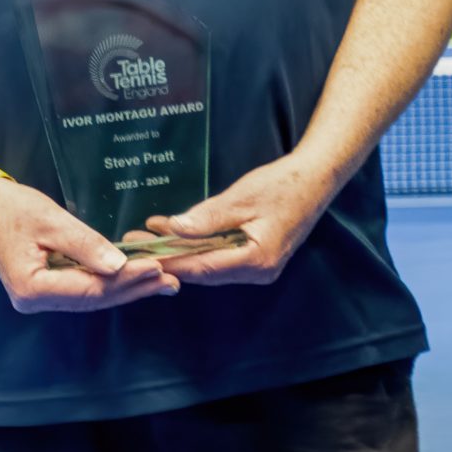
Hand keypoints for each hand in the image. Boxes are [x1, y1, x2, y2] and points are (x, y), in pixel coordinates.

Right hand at [0, 178, 178, 312]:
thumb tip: (119, 266)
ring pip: (91, 298)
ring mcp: (39, 298)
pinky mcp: (45, 290)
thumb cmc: (14, 210)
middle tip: (172, 280)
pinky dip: (111, 283)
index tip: (157, 267)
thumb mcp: (53, 222)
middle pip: (93, 299)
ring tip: (163, 282)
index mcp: (31, 288)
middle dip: (134, 289)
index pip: (90, 288)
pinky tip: (135, 278)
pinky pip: (84, 290)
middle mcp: (34, 301)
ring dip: (127, 289)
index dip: (126, 280)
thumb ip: (86, 245)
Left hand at [144, 150, 340, 286]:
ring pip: (209, 265)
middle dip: (168, 256)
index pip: (201, 267)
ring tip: (148, 234)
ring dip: (180, 250)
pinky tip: (175, 231)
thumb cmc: (284, 186)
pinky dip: (198, 246)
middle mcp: (258, 273)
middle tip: (134, 242)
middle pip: (203, 271)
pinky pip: (220, 257)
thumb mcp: (241, 198)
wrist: (318, 178)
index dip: (167, 261)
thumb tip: (173, 229)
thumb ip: (207, 217)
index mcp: (256, 261)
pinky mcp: (258, 258)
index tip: (138, 254)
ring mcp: (259, 269)